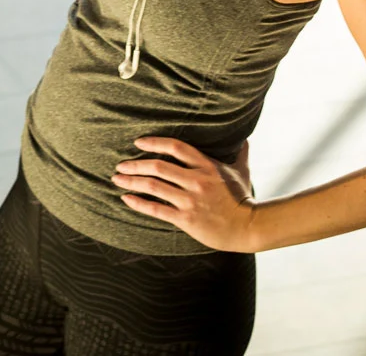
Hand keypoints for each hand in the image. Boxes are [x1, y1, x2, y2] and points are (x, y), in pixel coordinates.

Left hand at [113, 137, 259, 251]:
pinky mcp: (186, 219)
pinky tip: (126, 198)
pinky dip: (138, 203)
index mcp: (206, 165)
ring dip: (131, 181)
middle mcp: (196, 180)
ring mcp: (190, 200)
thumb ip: (241, 152)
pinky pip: (156, 209)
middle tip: (120, 164)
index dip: (155, 142)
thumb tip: (246, 137)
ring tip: (117, 179)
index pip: (176, 147)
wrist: (248, 227)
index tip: (138, 143)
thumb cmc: (242, 197)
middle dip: (135, 164)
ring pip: (153, 186)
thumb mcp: (242, 171)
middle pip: (158, 166)